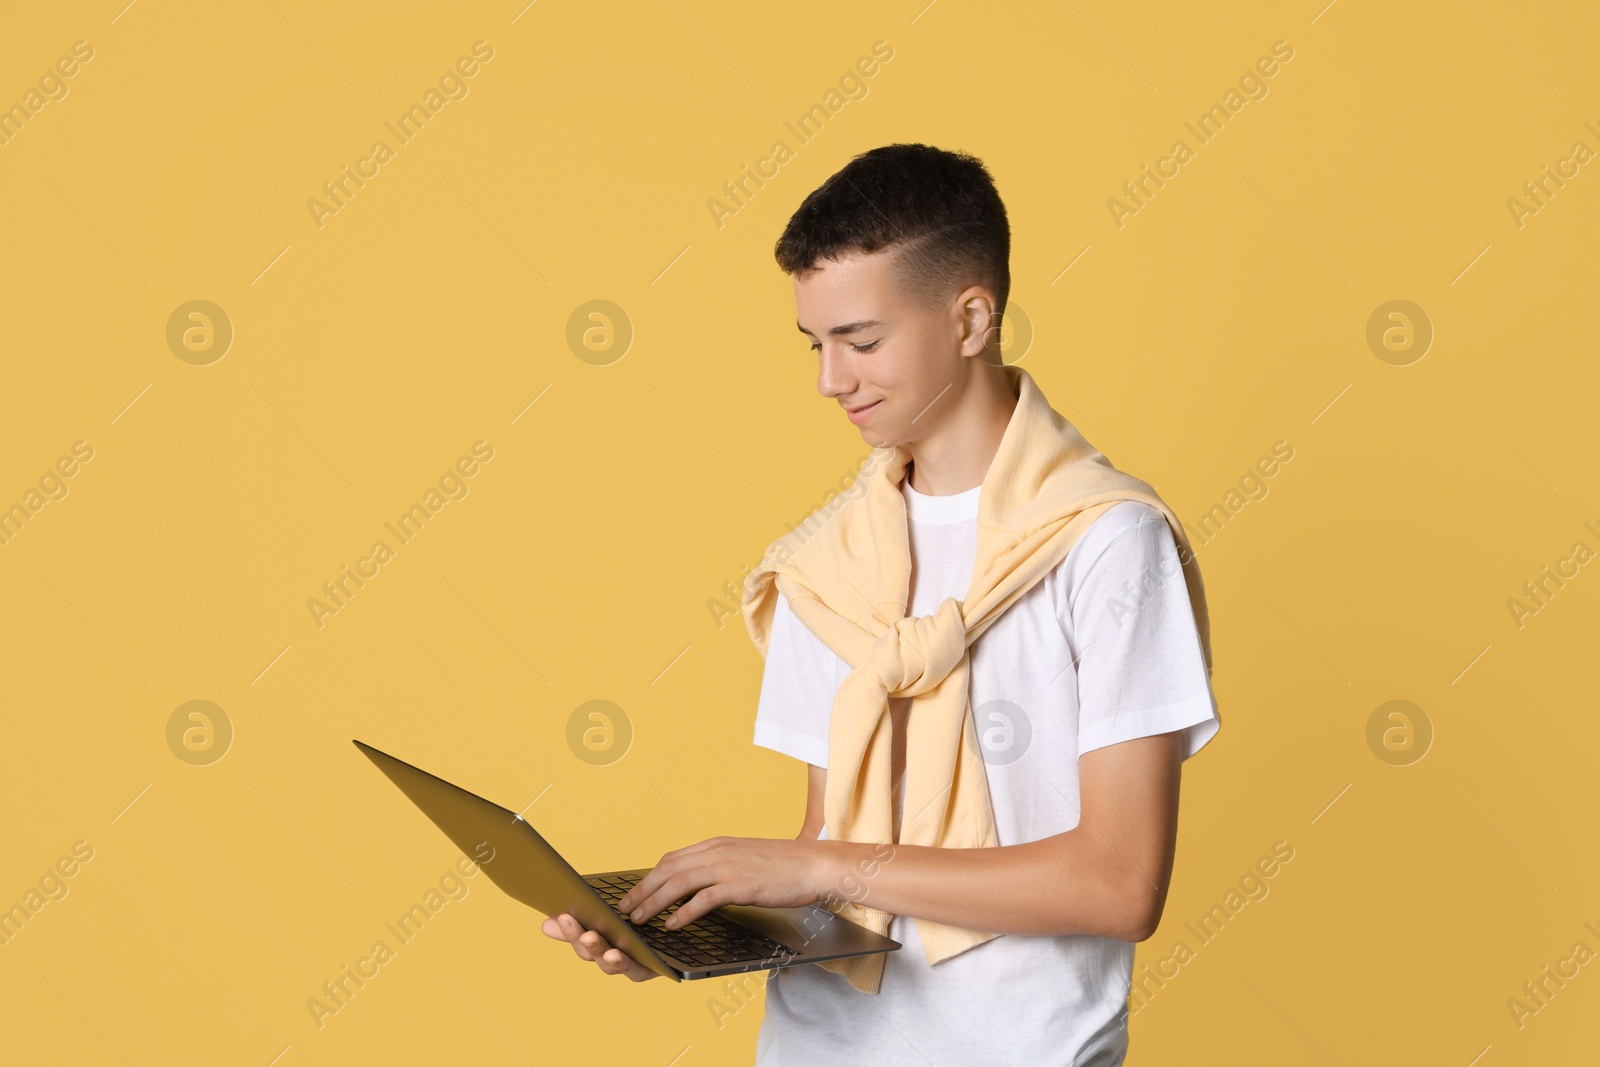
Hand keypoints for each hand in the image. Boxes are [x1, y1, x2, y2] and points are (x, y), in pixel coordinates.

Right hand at [540, 912, 660, 981]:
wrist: (681, 939)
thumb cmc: (643, 928)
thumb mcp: (613, 917)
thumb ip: (583, 921)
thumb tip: (546, 923)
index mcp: (602, 943)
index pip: (578, 938)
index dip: (565, 930)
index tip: (552, 917)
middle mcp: (611, 958)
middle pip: (589, 951)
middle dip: (577, 935)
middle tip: (567, 919)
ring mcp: (628, 966)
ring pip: (607, 962)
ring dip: (597, 949)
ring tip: (589, 936)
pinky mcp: (648, 971)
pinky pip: (634, 970)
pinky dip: (622, 963)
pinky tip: (615, 953)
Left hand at [616, 836, 826, 928]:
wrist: (814, 864)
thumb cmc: (784, 866)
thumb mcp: (745, 858)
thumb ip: (721, 866)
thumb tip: (700, 886)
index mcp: (716, 844)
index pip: (672, 858)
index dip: (649, 877)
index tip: (634, 893)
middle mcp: (717, 851)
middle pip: (667, 869)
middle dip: (642, 890)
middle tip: (625, 910)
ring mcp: (728, 867)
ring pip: (679, 882)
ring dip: (654, 902)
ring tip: (640, 919)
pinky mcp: (740, 885)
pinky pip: (703, 899)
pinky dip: (683, 913)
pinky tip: (672, 925)